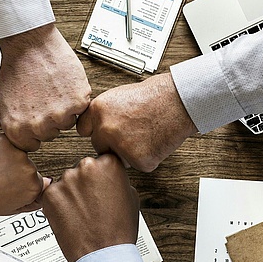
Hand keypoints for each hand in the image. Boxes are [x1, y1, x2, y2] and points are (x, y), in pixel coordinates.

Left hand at [0, 23, 90, 151]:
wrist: (29, 46)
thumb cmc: (15, 69)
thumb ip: (6, 126)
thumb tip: (14, 137)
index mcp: (18, 130)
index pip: (31, 146)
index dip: (33, 131)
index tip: (34, 118)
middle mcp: (39, 126)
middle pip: (50, 135)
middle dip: (47, 120)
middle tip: (42, 99)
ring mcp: (60, 115)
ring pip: (66, 123)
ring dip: (63, 110)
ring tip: (52, 92)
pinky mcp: (77, 102)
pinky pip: (80, 109)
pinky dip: (75, 99)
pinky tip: (62, 87)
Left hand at [0, 134, 48, 216]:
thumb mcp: (10, 208)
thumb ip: (32, 202)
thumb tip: (42, 192)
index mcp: (33, 187)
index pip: (38, 181)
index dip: (22, 184)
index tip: (13, 186)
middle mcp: (29, 168)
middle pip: (29, 166)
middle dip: (16, 171)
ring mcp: (17, 153)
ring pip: (18, 153)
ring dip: (8, 158)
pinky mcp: (4, 141)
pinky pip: (7, 142)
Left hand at [42, 154, 138, 261]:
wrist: (102, 255)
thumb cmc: (118, 230)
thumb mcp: (131, 197)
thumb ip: (117, 180)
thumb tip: (108, 176)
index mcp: (108, 163)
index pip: (101, 161)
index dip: (100, 176)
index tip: (100, 186)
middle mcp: (86, 167)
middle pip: (82, 170)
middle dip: (84, 184)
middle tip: (91, 204)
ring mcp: (66, 180)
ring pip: (66, 182)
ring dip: (71, 194)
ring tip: (81, 213)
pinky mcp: (50, 194)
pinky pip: (52, 194)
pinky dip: (58, 204)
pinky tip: (70, 217)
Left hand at [77, 73, 197, 171]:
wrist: (179, 101)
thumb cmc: (153, 96)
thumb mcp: (118, 96)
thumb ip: (103, 114)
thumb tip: (94, 127)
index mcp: (98, 110)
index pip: (83, 130)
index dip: (96, 131)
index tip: (104, 132)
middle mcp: (105, 128)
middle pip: (99, 146)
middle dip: (112, 144)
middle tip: (133, 132)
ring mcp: (121, 146)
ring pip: (118, 158)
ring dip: (129, 152)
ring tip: (146, 133)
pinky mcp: (139, 160)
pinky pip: (139, 165)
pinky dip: (148, 157)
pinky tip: (155, 141)